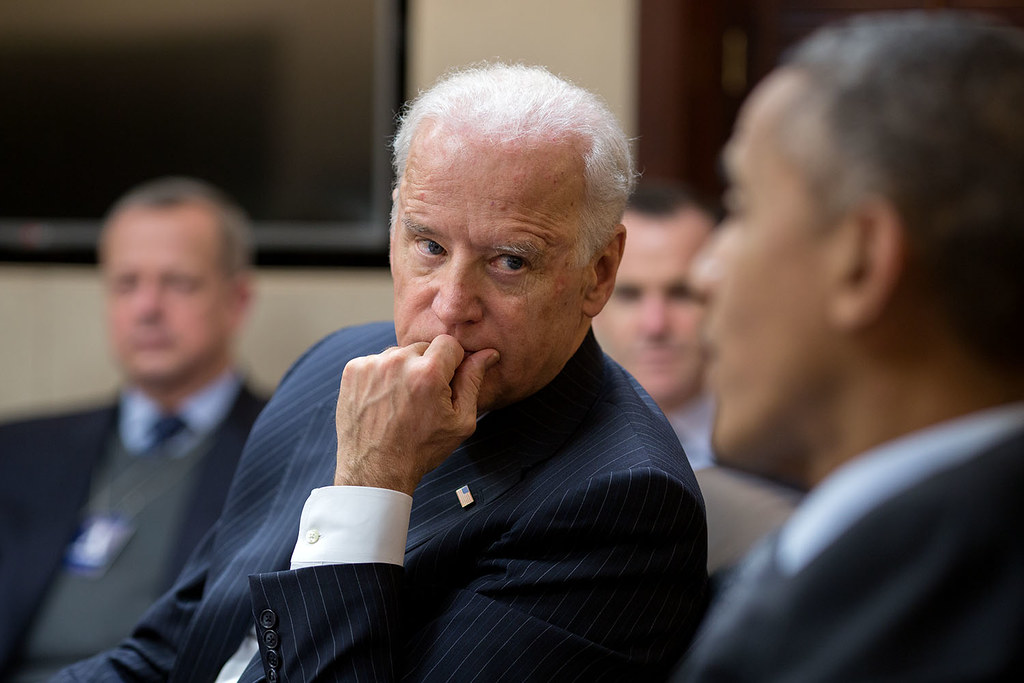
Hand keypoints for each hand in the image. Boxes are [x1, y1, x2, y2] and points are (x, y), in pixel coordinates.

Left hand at [334, 335, 498, 494]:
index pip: (449, 343)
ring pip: (399, 354)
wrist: (375, 470)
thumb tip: (488, 353)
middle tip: (423, 398)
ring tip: (401, 402)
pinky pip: (377, 362)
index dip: (452, 362)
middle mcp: (398, 361)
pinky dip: (382, 376)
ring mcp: (372, 364)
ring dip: (404, 370)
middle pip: (423, 347)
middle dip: (428, 367)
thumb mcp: (460, 421)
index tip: (447, 383)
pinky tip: (384, 401)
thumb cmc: (421, 449)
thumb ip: (473, 382)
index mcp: (428, 372)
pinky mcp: (353, 370)